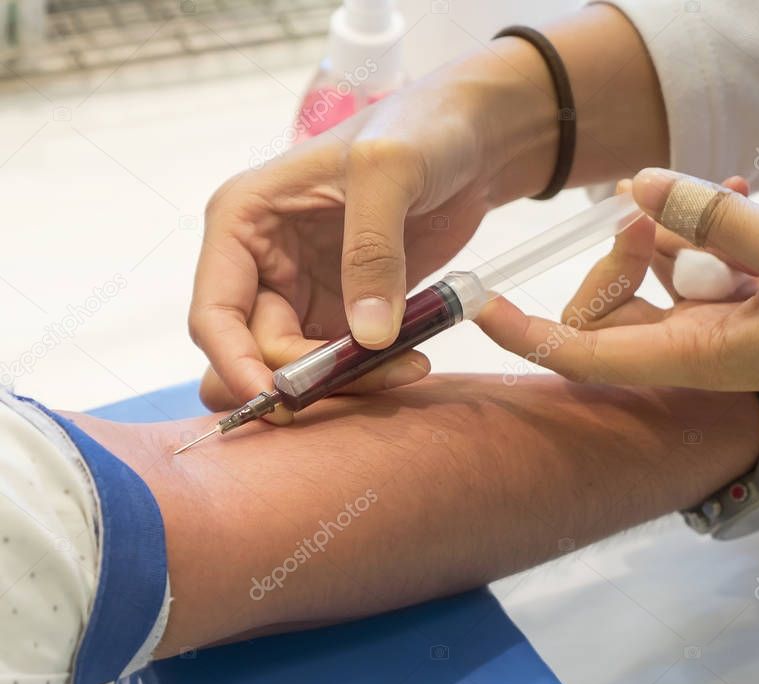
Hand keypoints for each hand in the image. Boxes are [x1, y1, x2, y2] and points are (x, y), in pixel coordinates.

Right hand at [189, 4, 668, 413]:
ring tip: (411, 367)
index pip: (214, 312)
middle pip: (260, 350)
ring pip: (300, 367)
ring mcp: (303, 291)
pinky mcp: (345, 309)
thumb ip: (373, 250)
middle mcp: (262, 263)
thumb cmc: (418, 129)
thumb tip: (368, 338)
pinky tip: (412, 363)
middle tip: (380, 376)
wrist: (468, 141)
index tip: (277, 404)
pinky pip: (340, 363)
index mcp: (243, 221)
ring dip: (346, 382)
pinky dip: (369, 375)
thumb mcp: (390, 170)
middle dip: (309, 377)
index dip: (235, 363)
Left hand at [477, 168, 758, 405]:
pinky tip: (733, 192)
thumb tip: (637, 187)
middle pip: (610, 307)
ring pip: (655, 277)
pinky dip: (705, 229)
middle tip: (656, 205)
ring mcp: (722, 325)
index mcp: (698, 356)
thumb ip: (709, 222)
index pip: (585, 355)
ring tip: (721, 188)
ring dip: (667, 228)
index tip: (479, 306)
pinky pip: (699, 264)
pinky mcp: (748, 302)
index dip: (525, 335)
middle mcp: (698, 347)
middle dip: (616, 251)